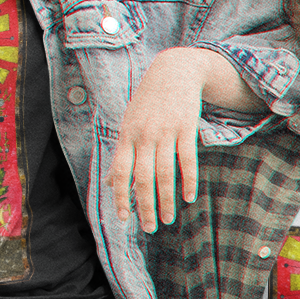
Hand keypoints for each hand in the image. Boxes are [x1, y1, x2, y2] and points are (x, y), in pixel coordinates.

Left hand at [109, 48, 261, 231]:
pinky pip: (187, 159)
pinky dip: (189, 180)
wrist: (173, 70)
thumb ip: (122, 154)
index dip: (121, 197)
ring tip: (168, 219)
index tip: (124, 219)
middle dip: (145, 206)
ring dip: (166, 199)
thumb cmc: (148, 103)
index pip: (120, 173)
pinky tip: (189, 197)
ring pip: (164, 173)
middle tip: (149, 228)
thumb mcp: (129, 124)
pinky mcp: (186, 127)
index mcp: (126, 136)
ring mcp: (165, 131)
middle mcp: (144, 135)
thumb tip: (110, 184)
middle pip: (143, 178)